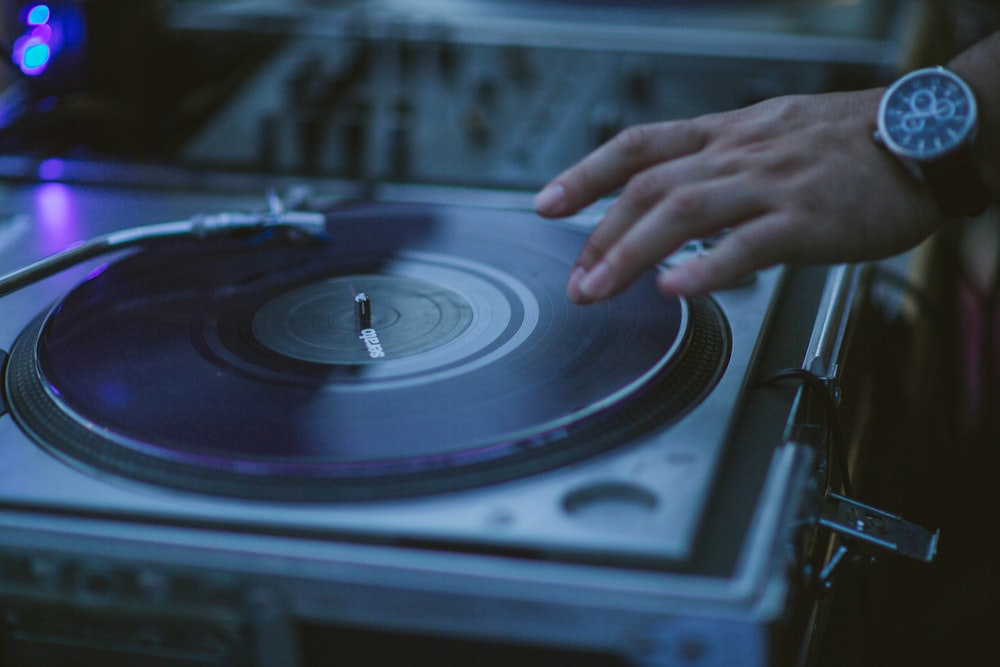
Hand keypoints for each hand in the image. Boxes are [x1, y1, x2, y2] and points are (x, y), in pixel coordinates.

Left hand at [534, 89, 942, 301]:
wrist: (926, 133)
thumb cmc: (849, 142)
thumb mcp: (770, 134)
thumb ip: (719, 162)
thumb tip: (673, 196)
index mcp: (726, 135)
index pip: (638, 146)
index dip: (586, 174)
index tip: (546, 204)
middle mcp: (739, 154)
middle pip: (649, 187)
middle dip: (600, 235)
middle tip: (575, 280)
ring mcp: (771, 185)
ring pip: (684, 211)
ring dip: (631, 254)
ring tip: (598, 290)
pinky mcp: (807, 219)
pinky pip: (749, 244)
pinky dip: (707, 268)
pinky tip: (677, 290)